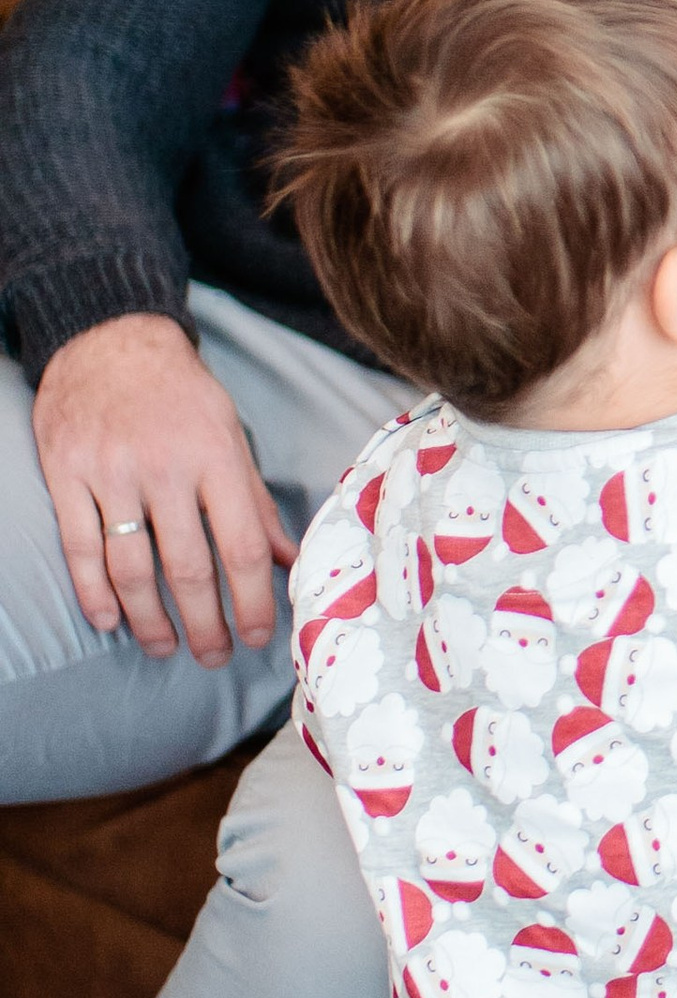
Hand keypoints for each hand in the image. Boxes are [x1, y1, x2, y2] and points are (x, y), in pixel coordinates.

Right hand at [32, 313, 293, 666]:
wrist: (108, 341)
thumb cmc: (179, 395)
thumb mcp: (230, 435)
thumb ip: (255, 502)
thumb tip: (288, 560)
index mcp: (216, 457)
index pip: (242, 545)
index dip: (254, 599)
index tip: (260, 634)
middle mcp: (165, 467)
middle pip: (188, 568)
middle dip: (206, 624)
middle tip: (215, 656)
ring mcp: (111, 472)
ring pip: (131, 568)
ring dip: (150, 620)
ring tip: (166, 647)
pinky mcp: (66, 475)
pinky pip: (78, 548)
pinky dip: (94, 592)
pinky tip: (109, 620)